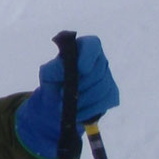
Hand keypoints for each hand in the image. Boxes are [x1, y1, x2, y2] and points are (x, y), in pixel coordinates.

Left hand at [14, 35, 119, 158]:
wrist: (57, 101)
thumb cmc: (53, 82)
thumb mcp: (47, 74)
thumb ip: (53, 68)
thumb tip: (64, 68)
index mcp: (84, 48)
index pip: (92, 45)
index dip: (89, 56)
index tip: (81, 69)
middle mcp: (100, 60)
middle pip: (99, 71)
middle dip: (81, 85)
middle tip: (63, 94)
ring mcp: (108, 77)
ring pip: (103, 88)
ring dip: (84, 99)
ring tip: (66, 105)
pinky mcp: (111, 94)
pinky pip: (105, 102)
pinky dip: (90, 110)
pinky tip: (77, 114)